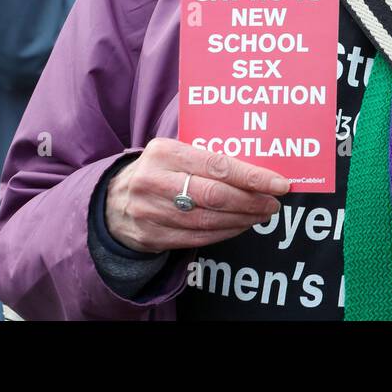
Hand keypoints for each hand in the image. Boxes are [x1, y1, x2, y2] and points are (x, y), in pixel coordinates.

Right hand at [105, 137, 288, 253]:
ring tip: (262, 215)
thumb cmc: (158, 171)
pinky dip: (224, 233)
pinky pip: (197, 238)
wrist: (112, 201)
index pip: (217, 165)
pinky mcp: (151, 236)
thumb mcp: (174, 153)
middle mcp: (154, 181)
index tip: (279, 183)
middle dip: (251, 201)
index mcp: (164, 152)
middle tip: (273, 203)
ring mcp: (150, 211)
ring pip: (208, 221)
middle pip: (215, 196)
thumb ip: (206, 156)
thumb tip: (257, 165)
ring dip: (242, 220)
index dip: (252, 177)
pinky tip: (240, 226)